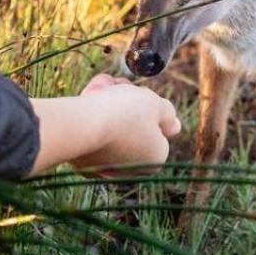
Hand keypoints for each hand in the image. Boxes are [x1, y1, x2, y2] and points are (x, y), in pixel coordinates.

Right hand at [28, 81, 180, 175]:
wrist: (81, 127)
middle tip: (118, 86)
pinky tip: (87, 98)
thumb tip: (175, 125)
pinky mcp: (84, 164)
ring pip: (112, 128)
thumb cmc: (124, 113)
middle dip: (126, 104)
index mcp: (156, 157)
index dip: (148, 107)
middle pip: (134, 127)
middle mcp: (134, 168)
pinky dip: (91, 116)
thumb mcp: (154, 104)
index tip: (138, 95)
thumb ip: (167, 113)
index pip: (158, 128)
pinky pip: (92, 134)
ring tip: (101, 87)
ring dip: (108, 104)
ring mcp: (108, 168)